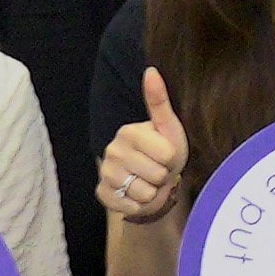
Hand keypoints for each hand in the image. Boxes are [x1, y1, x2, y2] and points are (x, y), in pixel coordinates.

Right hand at [99, 67, 192, 225]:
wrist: (152, 181)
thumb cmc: (164, 151)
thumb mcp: (167, 126)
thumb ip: (159, 100)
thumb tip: (151, 69)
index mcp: (128, 132)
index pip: (167, 155)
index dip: (172, 159)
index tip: (165, 154)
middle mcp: (112, 151)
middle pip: (157, 175)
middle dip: (162, 177)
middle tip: (157, 170)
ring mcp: (105, 173)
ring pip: (145, 194)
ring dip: (152, 193)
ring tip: (148, 181)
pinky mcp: (102, 194)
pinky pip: (130, 207)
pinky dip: (139, 205)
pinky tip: (136, 194)